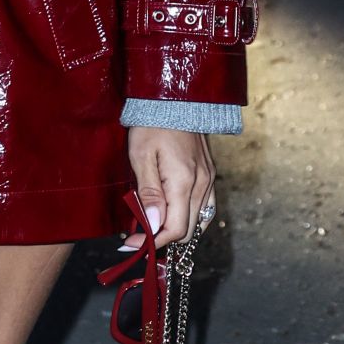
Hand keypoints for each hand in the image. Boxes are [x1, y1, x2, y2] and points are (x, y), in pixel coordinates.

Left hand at [126, 126, 215, 247]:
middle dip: (163, 238)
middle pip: (188, 231)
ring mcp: (209, 179)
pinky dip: (192, 219)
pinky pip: (206, 208)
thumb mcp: (141, 155)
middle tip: (139, 237)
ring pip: (199, 222)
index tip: (134, 245)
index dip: (154, 241)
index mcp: (184, 182)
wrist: (174, 98)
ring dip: (177, 230)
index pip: (175, 229)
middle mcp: (202, 185)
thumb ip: (148, 193)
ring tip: (154, 228)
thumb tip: (153, 225)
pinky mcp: (210, 174)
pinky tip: (176, 217)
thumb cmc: (152, 123)